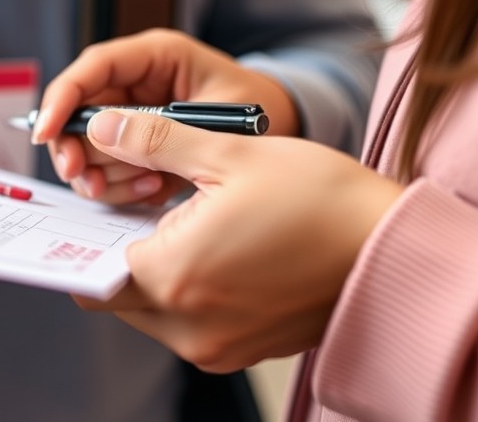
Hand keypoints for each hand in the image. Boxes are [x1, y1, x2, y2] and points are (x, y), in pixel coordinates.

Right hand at [32, 29, 298, 204]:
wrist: (283, 136)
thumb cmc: (259, 112)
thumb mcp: (215, 118)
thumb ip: (160, 128)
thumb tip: (99, 134)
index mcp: (155, 56)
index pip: (92, 68)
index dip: (61, 98)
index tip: (44, 132)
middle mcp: (136, 83)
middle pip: (78, 111)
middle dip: (77, 150)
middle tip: (88, 181)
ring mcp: (133, 115)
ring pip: (88, 146)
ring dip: (106, 175)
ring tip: (149, 187)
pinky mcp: (136, 145)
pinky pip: (109, 168)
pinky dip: (124, 187)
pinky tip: (155, 190)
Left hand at [72, 109, 402, 371]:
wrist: (397, 251)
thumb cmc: (322, 200)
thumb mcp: (230, 153)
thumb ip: (154, 141)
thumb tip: (102, 127)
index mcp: (175, 278)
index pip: (89, 273)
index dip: (80, 238)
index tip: (85, 209)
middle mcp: (188, 327)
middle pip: (117, 295)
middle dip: (115, 252)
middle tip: (135, 205)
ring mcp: (216, 346)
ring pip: (151, 311)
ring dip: (153, 270)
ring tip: (183, 221)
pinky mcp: (242, 350)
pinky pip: (189, 323)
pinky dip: (187, 289)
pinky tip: (213, 246)